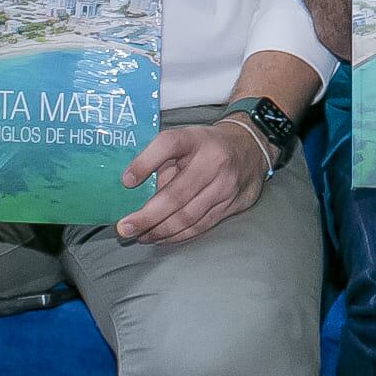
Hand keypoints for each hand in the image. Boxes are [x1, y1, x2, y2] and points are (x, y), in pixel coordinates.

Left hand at [115, 119, 268, 242]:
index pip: (167, 144)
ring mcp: (226, 184)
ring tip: (141, 236)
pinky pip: (201, 225)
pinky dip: (179, 235)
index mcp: (194, 139)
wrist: (250, 147)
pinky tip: (162, 237)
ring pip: (188, 216)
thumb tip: (136, 195)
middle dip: (147, 216)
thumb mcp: (184, 141)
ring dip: (160, 231)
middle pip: (176, 195)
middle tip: (125, 228)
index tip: (125, 182)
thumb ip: (162, 163)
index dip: (144, 162)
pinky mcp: (233, 204)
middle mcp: (213, 160)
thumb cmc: (205, 146)